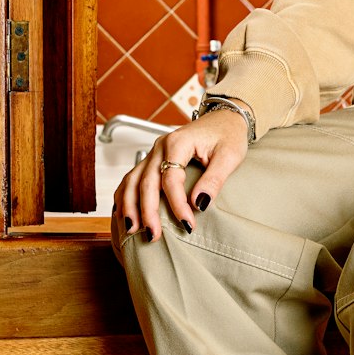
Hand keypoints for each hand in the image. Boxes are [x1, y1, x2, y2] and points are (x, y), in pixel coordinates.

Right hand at [114, 108, 249, 240]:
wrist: (224, 119)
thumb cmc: (228, 135)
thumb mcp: (230, 156)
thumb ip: (214, 179)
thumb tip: (199, 203)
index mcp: (178, 143)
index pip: (171, 178)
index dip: (177, 203)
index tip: (188, 224)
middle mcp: (160, 147)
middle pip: (146, 182)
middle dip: (147, 211)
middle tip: (153, 235)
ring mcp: (154, 153)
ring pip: (132, 180)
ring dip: (129, 206)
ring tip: (132, 230)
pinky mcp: (153, 160)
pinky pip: (133, 178)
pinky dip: (125, 196)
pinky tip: (124, 214)